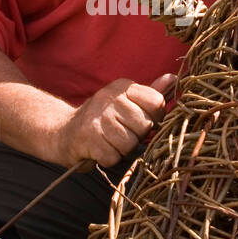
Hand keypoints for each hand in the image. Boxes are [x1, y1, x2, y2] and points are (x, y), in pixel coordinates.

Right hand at [56, 73, 176, 168]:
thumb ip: (151, 94)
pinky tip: (99, 150)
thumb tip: (174, 79)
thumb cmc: (101, 120)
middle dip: (135, 137)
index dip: (153, 118)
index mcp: (123, 87)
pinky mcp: (88, 137)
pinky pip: (113, 156)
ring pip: (129, 143)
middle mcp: (110, 98)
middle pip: (144, 126)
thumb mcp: (126, 102)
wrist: (62, 132)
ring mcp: (98, 117)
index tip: (139, 122)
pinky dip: (108, 159)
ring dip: (121, 150)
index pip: (156, 102)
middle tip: (120, 134)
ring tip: (109, 142)